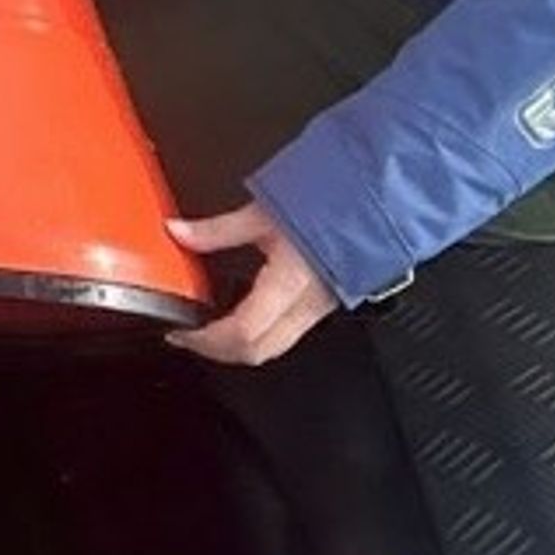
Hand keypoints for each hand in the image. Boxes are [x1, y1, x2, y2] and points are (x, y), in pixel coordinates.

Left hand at [164, 203, 337, 367]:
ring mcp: (318, 309)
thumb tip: (179, 232)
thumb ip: (217, 229)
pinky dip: (259, 334)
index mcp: (288, 283)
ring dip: (239, 347)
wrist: (374, 203)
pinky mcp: (324, 305)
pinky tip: (243, 317)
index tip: (182, 334)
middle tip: (190, 338)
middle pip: (257, 351)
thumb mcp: (263, 213)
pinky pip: (287, 333)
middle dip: (218, 352)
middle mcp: (307, 304)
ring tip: (209, 331)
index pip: (242, 332)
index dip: (206, 341)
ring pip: (274, 347)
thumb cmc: (329, 205)